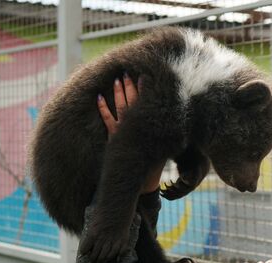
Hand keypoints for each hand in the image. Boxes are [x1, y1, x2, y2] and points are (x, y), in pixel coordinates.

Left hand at [97, 73, 164, 193]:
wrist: (143, 183)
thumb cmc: (154, 165)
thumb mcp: (164, 146)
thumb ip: (164, 131)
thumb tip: (172, 115)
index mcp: (151, 128)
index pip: (148, 103)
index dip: (146, 89)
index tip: (145, 75)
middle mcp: (138, 128)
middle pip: (134, 101)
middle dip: (131, 86)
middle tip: (128, 71)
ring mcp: (125, 132)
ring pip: (121, 107)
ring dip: (118, 92)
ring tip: (116, 79)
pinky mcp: (115, 138)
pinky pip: (107, 120)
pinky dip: (102, 108)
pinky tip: (99, 98)